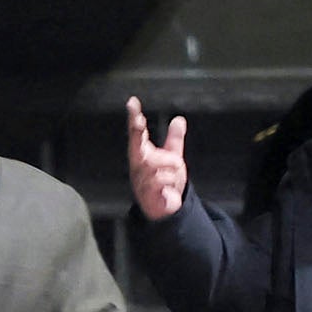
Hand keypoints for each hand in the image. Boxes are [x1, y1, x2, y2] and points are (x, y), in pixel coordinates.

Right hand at [125, 101, 190, 221]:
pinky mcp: (146, 193)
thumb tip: (179, 120)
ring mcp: (140, 179)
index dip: (133, 118)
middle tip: (138, 120)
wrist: (166, 209)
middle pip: (136, 145)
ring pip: (158, 163)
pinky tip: (170, 188)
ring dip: (172, 166)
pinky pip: (163, 179)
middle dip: (137, 132)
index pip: (136, 133)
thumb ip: (174, 140)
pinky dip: (172, 181)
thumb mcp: (172, 158)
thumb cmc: (165, 182)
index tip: (133, 102)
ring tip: (175, 175)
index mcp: (141, 154)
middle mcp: (137, 165)